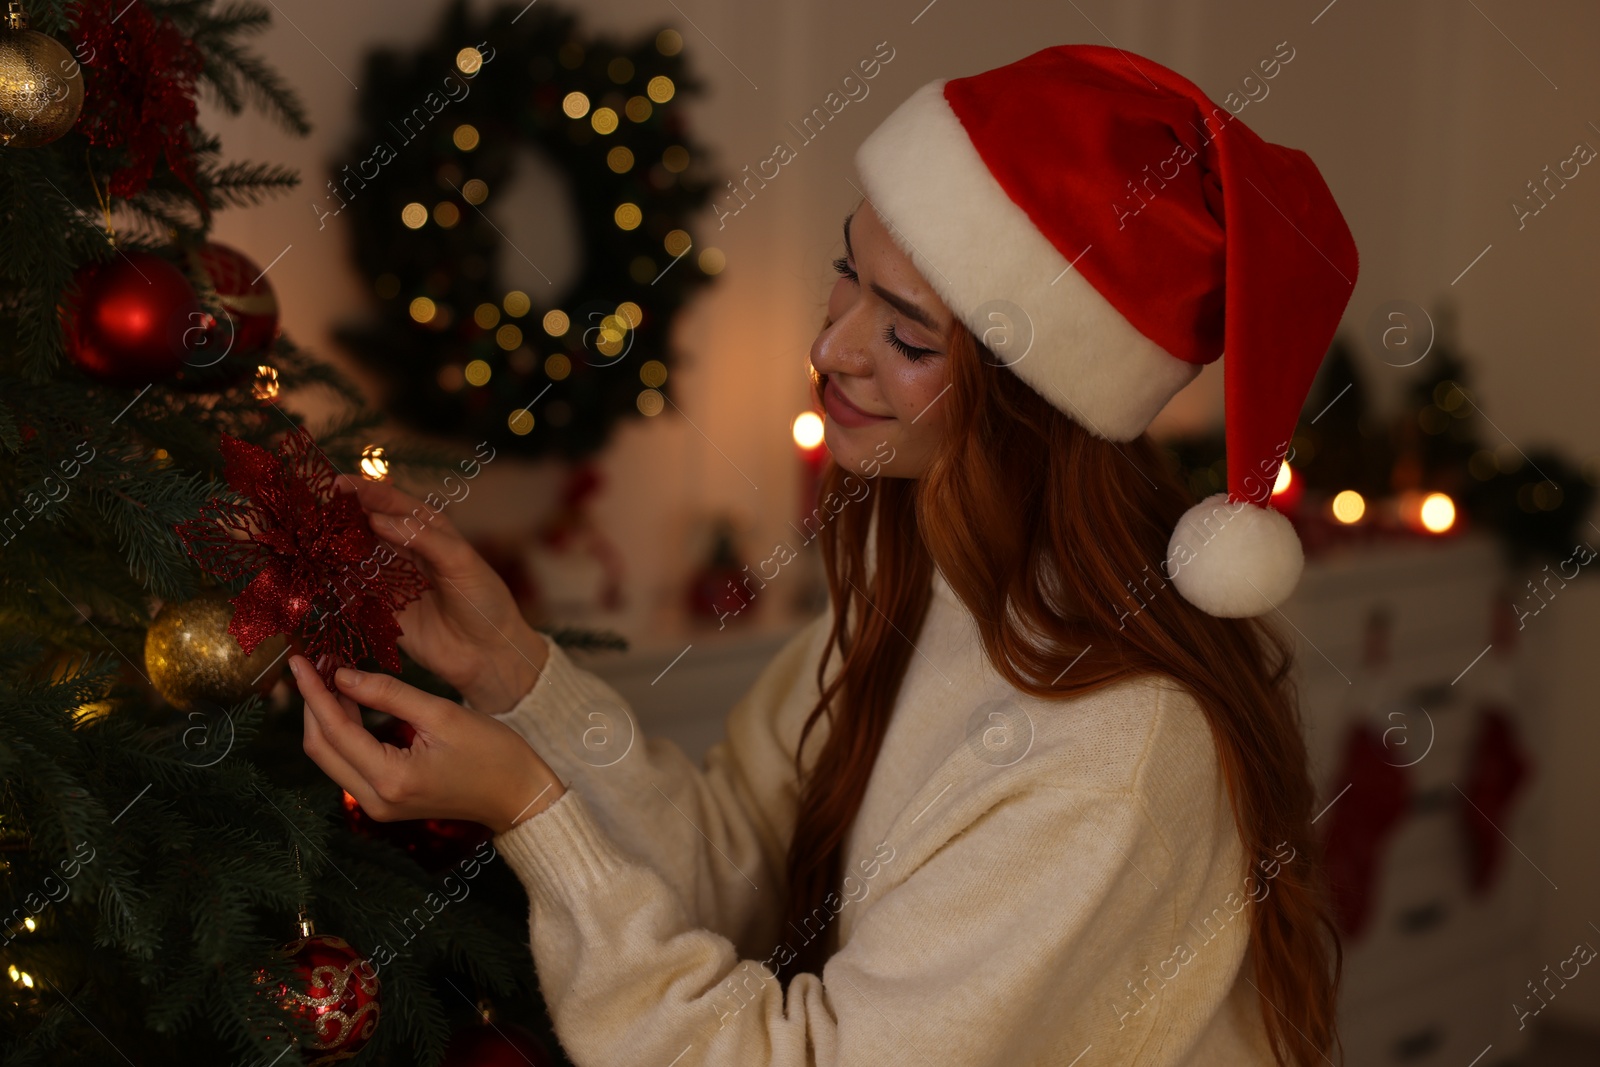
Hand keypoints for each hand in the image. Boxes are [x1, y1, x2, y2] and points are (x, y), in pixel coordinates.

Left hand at [290, 654, 564, 833]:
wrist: (518, 795)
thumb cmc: (493, 753)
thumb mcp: (441, 713)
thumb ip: (388, 693)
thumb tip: (343, 675)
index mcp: (390, 778)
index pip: (334, 730)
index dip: (313, 692)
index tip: (299, 660)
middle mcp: (376, 800)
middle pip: (321, 749)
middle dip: (312, 704)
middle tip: (313, 664)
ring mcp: (378, 806)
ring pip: (331, 757)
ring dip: (326, 717)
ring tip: (330, 676)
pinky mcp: (385, 802)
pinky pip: (349, 764)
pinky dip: (343, 733)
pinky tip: (349, 703)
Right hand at [333, 473, 547, 713]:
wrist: (490, 655)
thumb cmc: (485, 602)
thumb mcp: (461, 562)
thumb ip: (423, 538)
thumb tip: (377, 519)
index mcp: (429, 529)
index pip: (390, 501)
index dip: (364, 491)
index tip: (336, 484)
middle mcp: (406, 550)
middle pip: (366, 525)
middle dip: (339, 515)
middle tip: (309, 509)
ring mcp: (392, 579)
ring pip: (354, 556)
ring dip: (331, 548)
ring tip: (304, 538)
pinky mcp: (382, 610)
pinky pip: (352, 592)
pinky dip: (333, 584)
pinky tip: (313, 575)